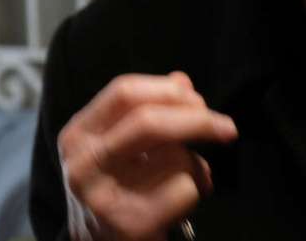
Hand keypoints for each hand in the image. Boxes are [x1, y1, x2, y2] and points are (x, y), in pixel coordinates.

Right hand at [57, 71, 237, 240]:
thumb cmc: (118, 186)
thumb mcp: (123, 142)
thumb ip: (150, 108)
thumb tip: (182, 81)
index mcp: (79, 134)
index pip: (124, 92)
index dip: (167, 90)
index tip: (197, 99)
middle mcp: (84, 164)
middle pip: (148, 121)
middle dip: (197, 119)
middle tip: (226, 127)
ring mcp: (103, 197)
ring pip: (174, 157)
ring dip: (196, 164)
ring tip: (185, 179)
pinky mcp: (131, 225)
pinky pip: (185, 189)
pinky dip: (197, 189)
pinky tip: (182, 203)